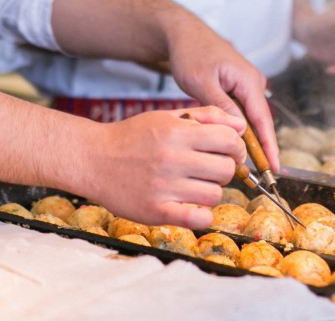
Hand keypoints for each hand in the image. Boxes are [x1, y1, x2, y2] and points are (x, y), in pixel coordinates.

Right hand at [75, 106, 247, 229]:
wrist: (93, 159)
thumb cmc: (133, 136)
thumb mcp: (168, 117)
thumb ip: (206, 116)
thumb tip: (241, 124)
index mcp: (177, 132)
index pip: (230, 140)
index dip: (236, 146)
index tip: (229, 151)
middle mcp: (172, 158)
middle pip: (227, 169)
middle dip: (225, 168)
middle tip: (210, 168)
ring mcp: (164, 187)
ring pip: (215, 194)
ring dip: (211, 191)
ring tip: (195, 185)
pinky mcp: (156, 211)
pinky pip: (198, 218)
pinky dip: (202, 214)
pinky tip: (192, 205)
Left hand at [166, 21, 279, 172]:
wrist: (183, 33)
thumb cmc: (190, 54)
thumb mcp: (202, 81)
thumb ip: (221, 105)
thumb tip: (239, 131)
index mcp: (248, 80)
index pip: (263, 119)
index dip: (269, 145)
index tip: (274, 167)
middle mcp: (253, 82)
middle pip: (261, 121)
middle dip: (263, 147)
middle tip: (264, 174)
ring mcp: (246, 84)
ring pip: (251, 118)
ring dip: (251, 139)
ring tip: (252, 165)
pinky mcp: (237, 86)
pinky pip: (243, 111)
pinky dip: (240, 128)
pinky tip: (236, 144)